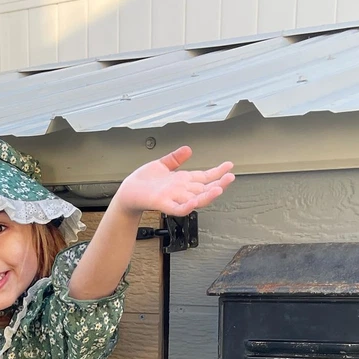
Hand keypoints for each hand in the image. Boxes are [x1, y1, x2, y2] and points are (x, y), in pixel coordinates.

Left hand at [115, 146, 234, 215]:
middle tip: (230, 178)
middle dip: (218, 184)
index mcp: (182, 181)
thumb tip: (188, 149)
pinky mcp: (163, 204)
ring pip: (195, 199)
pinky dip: (187, 206)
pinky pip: (177, 209)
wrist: (127, 193)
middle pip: (204, 188)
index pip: (204, 176)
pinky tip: (194, 202)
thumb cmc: (142, 182)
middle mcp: (180, 190)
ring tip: (219, 189)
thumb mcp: (161, 165)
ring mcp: (173, 198)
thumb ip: (175, 158)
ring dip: (208, 195)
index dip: (217, 171)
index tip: (229, 166)